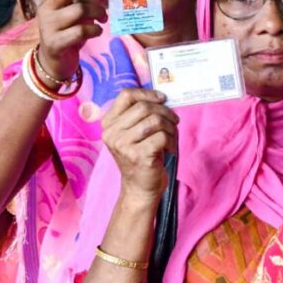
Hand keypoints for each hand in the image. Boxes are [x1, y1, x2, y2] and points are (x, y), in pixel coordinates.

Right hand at [36, 0, 120, 80]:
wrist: (54, 61)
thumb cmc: (68, 31)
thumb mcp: (76, 10)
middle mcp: (46, 6)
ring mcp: (48, 25)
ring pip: (79, 9)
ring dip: (98, 12)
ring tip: (104, 18)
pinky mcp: (54, 43)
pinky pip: (80, 31)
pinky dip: (95, 29)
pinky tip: (98, 31)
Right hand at [100, 88, 178, 203]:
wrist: (139, 188)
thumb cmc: (141, 156)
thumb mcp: (134, 133)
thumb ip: (140, 114)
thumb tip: (162, 97)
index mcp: (108, 123)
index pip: (126, 95)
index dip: (147, 93)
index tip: (162, 99)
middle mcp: (112, 133)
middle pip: (144, 107)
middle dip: (165, 112)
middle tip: (174, 120)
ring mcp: (123, 145)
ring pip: (155, 121)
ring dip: (170, 127)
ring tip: (172, 136)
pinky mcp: (138, 156)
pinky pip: (162, 136)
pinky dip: (172, 141)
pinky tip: (170, 149)